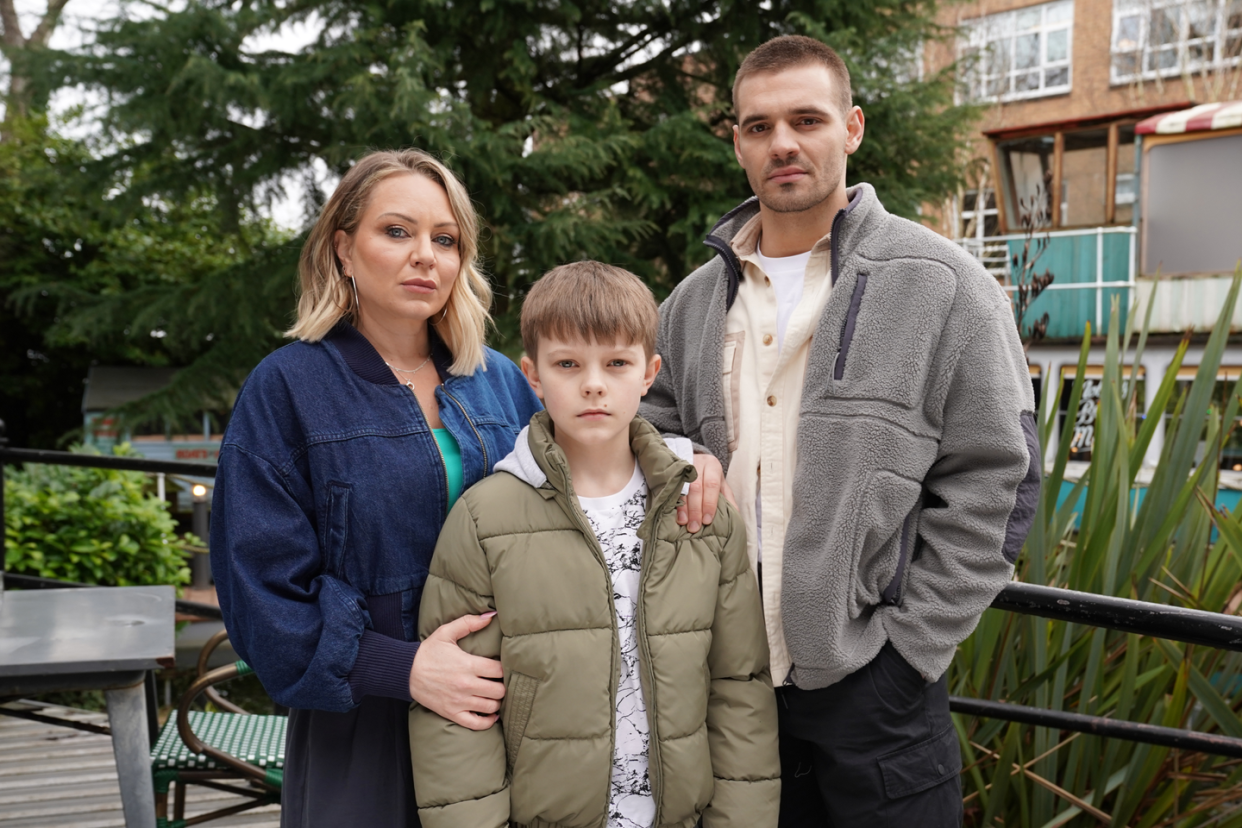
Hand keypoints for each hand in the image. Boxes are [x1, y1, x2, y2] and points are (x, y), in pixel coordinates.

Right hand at [409, 612, 503, 729]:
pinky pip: (476, 724)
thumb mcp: (446, 632)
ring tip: (495, 695)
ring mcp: (460, 701)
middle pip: (499, 690)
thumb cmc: (428, 652)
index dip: (506, 668)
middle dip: (503, 685)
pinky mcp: (452, 713)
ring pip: (491, 706)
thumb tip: (491, 616)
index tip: (504, 667)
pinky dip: (487, 721)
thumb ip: (469, 622)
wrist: (406, 672)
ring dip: (496, 701)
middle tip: (501, 682)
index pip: (500, 670)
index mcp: (468, 665)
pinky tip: (491, 714)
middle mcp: (466, 685)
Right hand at [677, 453, 736, 532]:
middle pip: (696, 487)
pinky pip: (672, 487)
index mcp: (712, 466)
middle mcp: (697, 464)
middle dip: (696, 509)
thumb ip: (727, 498)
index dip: (709, 503)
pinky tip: (675, 514)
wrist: (692, 459)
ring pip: (682, 488)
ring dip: (683, 507)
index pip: (711, 485)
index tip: (707, 520)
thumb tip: (736, 517)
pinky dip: (673, 502)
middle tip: (695, 527)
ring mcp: (682, 467)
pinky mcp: (672, 472)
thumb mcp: (721, 483)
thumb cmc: (709, 475)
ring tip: (684, 523)